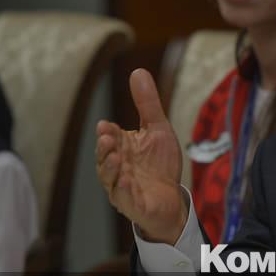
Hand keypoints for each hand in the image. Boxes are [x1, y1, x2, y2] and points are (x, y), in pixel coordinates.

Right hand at [95, 69, 186, 244]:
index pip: (109, 137)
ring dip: (110, 169)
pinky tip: (126, 181)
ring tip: (116, 158)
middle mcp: (116, 167)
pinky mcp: (132, 204)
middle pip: (105, 157)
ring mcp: (121, 187)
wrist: (171, 197)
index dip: (107, 133)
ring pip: (109, 178)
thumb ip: (147, 104)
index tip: (106, 126)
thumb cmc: (159, 163)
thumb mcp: (158, 129)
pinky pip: (123, 198)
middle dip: (104, 148)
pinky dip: (123, 190)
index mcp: (120, 147)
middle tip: (108, 138)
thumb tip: (138, 70)